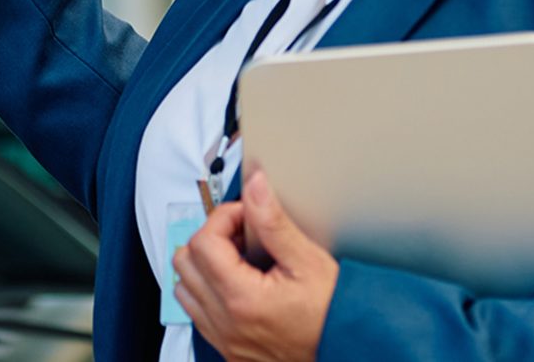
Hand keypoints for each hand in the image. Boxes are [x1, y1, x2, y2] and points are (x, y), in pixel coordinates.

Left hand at [172, 171, 336, 361]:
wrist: (349, 347)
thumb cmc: (333, 313)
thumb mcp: (308, 261)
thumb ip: (274, 222)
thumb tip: (254, 187)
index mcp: (242, 298)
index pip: (204, 242)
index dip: (223, 218)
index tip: (244, 216)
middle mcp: (226, 322)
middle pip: (185, 262)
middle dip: (209, 238)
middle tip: (240, 235)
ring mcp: (224, 338)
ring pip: (184, 289)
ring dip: (203, 266)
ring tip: (236, 260)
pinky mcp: (227, 349)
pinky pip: (197, 314)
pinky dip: (206, 293)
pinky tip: (234, 284)